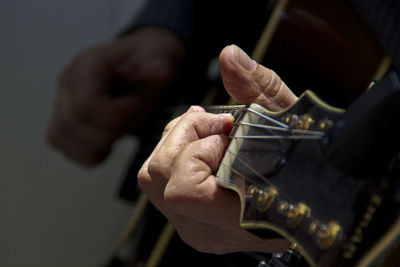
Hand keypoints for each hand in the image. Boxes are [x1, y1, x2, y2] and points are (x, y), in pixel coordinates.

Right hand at [46, 27, 184, 165]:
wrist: (142, 65)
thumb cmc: (148, 64)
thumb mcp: (159, 60)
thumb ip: (160, 67)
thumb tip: (163, 71)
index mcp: (85, 64)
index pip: (85, 103)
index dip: (114, 113)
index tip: (135, 105)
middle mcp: (66, 83)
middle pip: (71, 124)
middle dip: (108, 130)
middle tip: (129, 118)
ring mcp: (60, 104)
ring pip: (62, 138)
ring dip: (98, 143)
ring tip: (120, 128)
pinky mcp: (63, 124)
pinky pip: (67, 149)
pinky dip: (91, 153)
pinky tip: (110, 141)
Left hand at [138, 45, 296, 253]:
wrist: (313, 197)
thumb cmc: (305, 161)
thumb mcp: (287, 119)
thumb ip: (258, 87)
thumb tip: (229, 56)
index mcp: (235, 218)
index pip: (183, 188)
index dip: (201, 150)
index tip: (230, 132)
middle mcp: (209, 231)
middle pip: (156, 175)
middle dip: (183, 135)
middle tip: (217, 123)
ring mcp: (196, 229)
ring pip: (152, 179)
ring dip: (176, 143)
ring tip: (207, 130)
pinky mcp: (190, 221)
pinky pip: (160, 184)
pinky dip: (174, 155)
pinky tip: (200, 145)